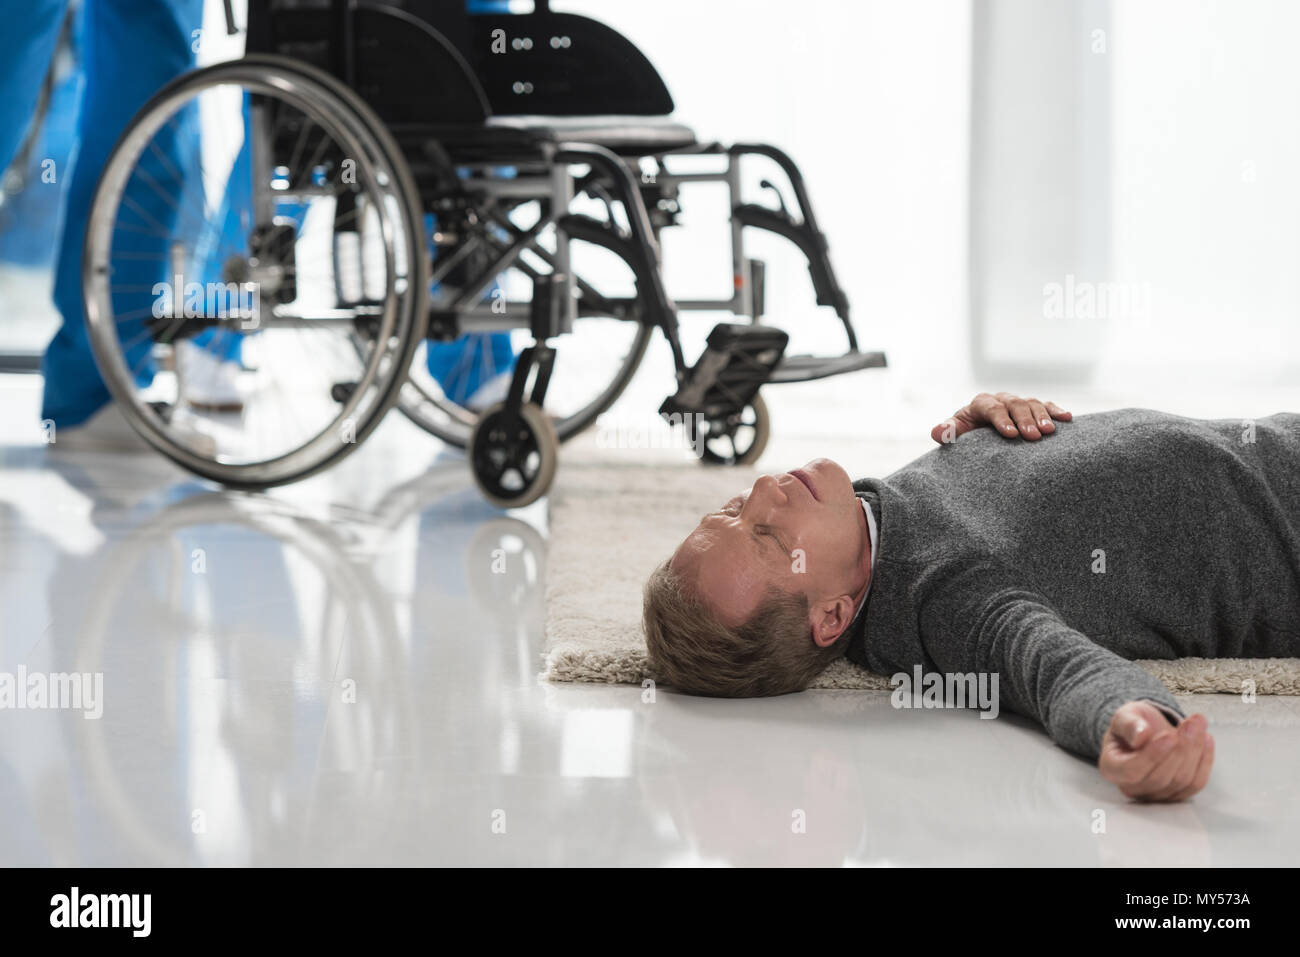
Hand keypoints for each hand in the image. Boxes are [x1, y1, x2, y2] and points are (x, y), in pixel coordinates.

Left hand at [931, 392, 1071, 443]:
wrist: (981, 434)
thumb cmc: (968, 435)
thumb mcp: (957, 433)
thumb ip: (949, 432)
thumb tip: (936, 433)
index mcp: (981, 403)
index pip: (992, 408)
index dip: (1001, 420)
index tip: (1010, 434)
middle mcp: (1002, 399)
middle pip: (1015, 405)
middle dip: (1024, 420)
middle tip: (1032, 436)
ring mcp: (1019, 403)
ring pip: (1032, 404)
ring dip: (1042, 416)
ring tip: (1048, 432)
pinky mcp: (1033, 408)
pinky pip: (1047, 405)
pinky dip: (1056, 410)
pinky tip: (1067, 418)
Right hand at [1099, 701, 1214, 801]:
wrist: (1146, 733)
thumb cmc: (1132, 726)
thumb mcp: (1124, 716)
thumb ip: (1129, 724)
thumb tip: (1140, 735)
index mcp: (1112, 768)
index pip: (1131, 771)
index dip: (1152, 756)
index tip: (1169, 736)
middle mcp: (1132, 788)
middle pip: (1161, 778)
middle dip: (1181, 749)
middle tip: (1192, 723)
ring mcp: (1156, 795)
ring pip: (1181, 781)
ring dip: (1195, 751)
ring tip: (1198, 724)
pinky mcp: (1177, 795)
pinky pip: (1196, 784)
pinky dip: (1205, 761)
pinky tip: (1207, 739)